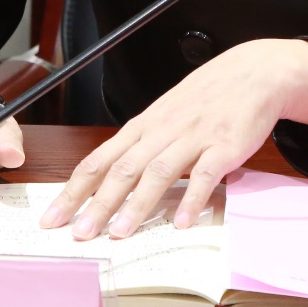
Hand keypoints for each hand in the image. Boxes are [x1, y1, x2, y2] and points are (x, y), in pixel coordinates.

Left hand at [39, 38, 307, 240]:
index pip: (100, 159)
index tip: (53, 217)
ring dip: (137, 204)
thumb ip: (143, 145)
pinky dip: (192, 198)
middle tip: (78, 234)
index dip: (74, 189)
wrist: (254, 72)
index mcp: (144, 125)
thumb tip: (111, 179)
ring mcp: (194, 137)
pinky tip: (182, 222)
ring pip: (159, 172)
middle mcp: (163, 130)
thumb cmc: (207, 97)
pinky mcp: (224, 146)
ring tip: (120, 233)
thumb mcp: (166, 114)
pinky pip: (205, 174)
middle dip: (98, 203)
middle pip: (123, 169)